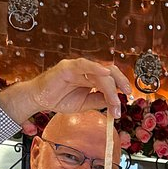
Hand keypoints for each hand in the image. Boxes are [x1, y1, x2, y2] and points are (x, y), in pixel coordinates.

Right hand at [0, 58, 131, 124]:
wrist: (39, 100)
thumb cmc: (59, 99)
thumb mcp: (84, 104)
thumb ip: (98, 100)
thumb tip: (115, 103)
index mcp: (91, 78)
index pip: (110, 79)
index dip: (120, 87)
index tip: (128, 98)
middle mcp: (86, 71)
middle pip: (109, 73)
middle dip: (121, 83)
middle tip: (127, 95)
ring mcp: (78, 67)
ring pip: (99, 73)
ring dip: (110, 86)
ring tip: (116, 99)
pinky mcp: (68, 67)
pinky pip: (84, 65)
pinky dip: (96, 67)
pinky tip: (105, 73)